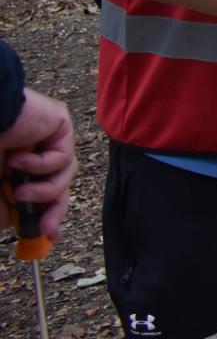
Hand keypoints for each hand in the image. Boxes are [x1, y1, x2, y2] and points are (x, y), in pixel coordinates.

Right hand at [0, 89, 77, 241]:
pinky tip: (19, 159)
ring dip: (42, 192)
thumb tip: (12, 223)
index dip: (47, 214)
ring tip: (18, 192)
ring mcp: (49, 138)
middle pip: (59, 187)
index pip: (42, 191)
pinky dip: (40, 165)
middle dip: (52, 210)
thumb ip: (1, 206)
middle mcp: (36, 152)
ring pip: (64, 176)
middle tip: (46, 228)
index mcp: (17, 164)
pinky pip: (62, 158)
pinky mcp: (60, 126)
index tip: (49, 236)